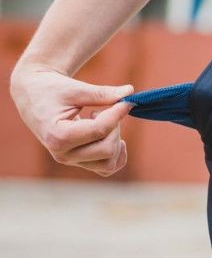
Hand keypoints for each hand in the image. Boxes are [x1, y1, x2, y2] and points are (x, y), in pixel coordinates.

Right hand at [10, 62, 133, 176]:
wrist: (35, 97)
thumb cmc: (53, 90)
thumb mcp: (76, 89)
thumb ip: (102, 93)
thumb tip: (130, 92)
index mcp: (58, 136)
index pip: (99, 131)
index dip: (117, 114)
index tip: (124, 101)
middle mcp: (63, 154)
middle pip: (107, 150)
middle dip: (115, 127)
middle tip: (106, 110)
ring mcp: (71, 160)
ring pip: (109, 163)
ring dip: (116, 140)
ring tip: (103, 122)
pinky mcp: (79, 161)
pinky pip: (107, 168)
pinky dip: (117, 154)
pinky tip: (113, 135)